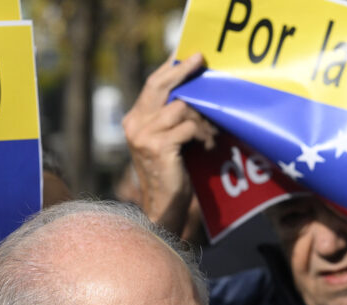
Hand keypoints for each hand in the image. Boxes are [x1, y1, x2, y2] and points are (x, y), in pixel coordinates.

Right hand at [122, 52, 216, 234]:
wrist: (163, 207)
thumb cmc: (171, 173)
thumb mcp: (166, 140)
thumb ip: (170, 117)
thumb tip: (193, 90)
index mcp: (134, 120)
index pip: (152, 85)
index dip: (170, 68)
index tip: (186, 55)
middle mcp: (134, 124)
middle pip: (160, 86)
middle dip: (183, 72)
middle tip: (201, 61)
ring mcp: (143, 135)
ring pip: (180, 107)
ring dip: (201, 118)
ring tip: (211, 131)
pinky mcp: (157, 146)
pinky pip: (187, 127)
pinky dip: (201, 133)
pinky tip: (207, 145)